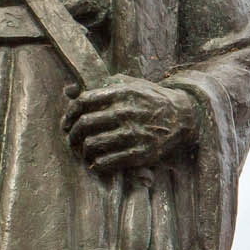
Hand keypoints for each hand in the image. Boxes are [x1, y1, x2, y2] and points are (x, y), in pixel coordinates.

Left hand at [62, 75, 198, 173]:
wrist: (183, 116)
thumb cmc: (150, 99)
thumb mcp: (129, 85)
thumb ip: (99, 86)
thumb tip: (68, 90)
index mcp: (122, 92)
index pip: (84, 102)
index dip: (70, 114)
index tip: (67, 123)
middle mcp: (126, 112)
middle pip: (85, 124)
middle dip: (73, 135)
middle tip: (72, 141)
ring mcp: (134, 133)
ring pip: (93, 144)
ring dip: (82, 151)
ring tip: (83, 152)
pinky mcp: (141, 153)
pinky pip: (108, 161)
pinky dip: (97, 165)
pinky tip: (96, 163)